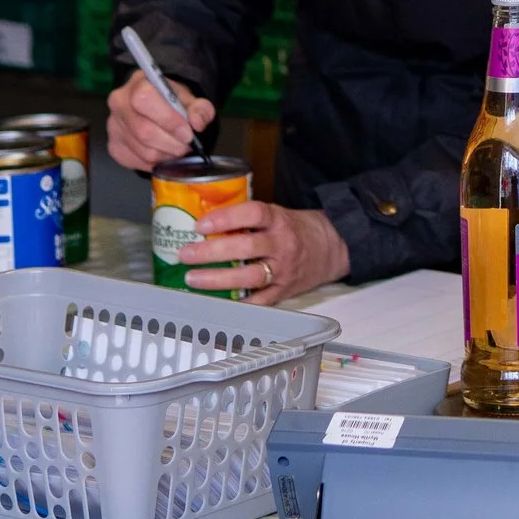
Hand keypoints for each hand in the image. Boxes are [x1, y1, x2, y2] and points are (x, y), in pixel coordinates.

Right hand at [106, 70, 214, 172]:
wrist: (156, 108)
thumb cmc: (172, 101)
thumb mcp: (190, 99)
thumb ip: (199, 108)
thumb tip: (197, 123)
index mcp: (138, 84)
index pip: (146, 100)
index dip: (169, 120)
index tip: (188, 133)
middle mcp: (119, 103)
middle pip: (144, 131)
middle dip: (172, 143)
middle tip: (186, 145)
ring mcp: (114, 126)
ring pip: (143, 151)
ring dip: (167, 155)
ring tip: (177, 149)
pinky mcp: (114, 147)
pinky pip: (138, 162)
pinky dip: (157, 162)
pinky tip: (164, 153)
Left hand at [178, 201, 350, 303]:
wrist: (333, 248)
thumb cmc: (298, 229)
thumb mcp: (278, 214)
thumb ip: (249, 220)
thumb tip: (207, 223)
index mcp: (279, 220)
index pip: (252, 214)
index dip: (225, 218)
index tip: (200, 225)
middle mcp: (282, 244)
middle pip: (245, 247)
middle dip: (211, 252)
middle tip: (185, 254)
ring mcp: (284, 270)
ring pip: (249, 277)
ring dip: (217, 280)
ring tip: (192, 279)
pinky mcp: (284, 291)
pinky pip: (259, 301)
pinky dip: (237, 304)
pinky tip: (216, 303)